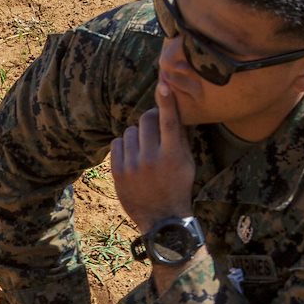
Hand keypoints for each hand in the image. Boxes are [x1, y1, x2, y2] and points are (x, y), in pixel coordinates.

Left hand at [108, 78, 194, 231]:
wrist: (161, 219)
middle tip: (155, 127)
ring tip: (144, 148)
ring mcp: (132, 166)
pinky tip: (132, 155)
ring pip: (129, 131)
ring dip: (137, 135)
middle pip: (145, 120)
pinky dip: (124, 145)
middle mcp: (151, 159)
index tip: (163, 85)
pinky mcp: (117, 172)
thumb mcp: (187, 163)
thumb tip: (171, 109)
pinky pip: (116, 143)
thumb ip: (179, 137)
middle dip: (150, 119)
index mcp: (172, 155)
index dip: (166, 102)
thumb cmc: (178, 186)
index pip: (169, 122)